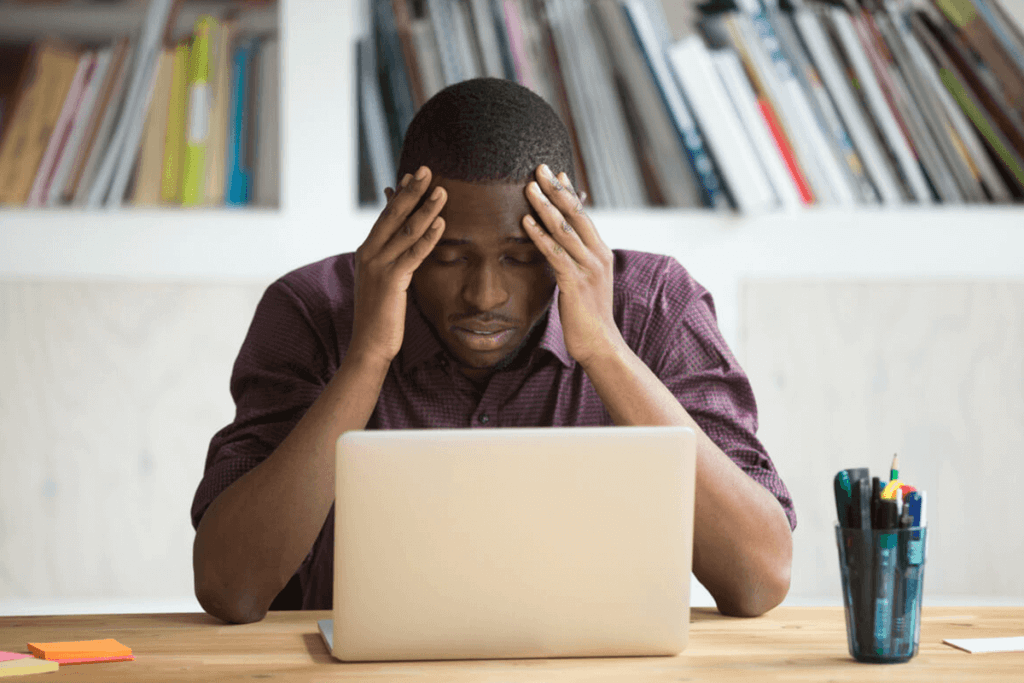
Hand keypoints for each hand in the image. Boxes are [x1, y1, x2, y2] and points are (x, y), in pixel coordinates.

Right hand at [350, 166, 446, 366]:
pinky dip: (428, 237)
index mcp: (367, 252)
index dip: (401, 195)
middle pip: (393, 215)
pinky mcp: (391, 281)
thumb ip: (392, 261)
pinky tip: (441, 224)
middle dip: (412, 191)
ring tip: (441, 191)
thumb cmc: (380, 317)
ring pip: (406, 230)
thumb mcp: (383, 282)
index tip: (413, 176)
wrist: (368, 345)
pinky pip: (413, 254)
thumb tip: (404, 246)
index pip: (386, 216)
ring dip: (426, 208)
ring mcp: (378, 266)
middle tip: (427, 169)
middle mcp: (369, 254)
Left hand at [520, 164, 621, 366]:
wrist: (601, 345)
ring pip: (564, 230)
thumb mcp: (586, 282)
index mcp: (601, 253)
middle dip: (557, 190)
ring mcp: (588, 269)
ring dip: (545, 207)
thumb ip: (577, 261)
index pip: (584, 215)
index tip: (556, 173)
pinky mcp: (575, 283)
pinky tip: (525, 223)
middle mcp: (597, 256)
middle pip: (576, 215)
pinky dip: (539, 236)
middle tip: (540, 168)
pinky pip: (554, 254)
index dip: (569, 193)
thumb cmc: (588, 315)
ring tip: (529, 188)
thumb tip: (563, 246)